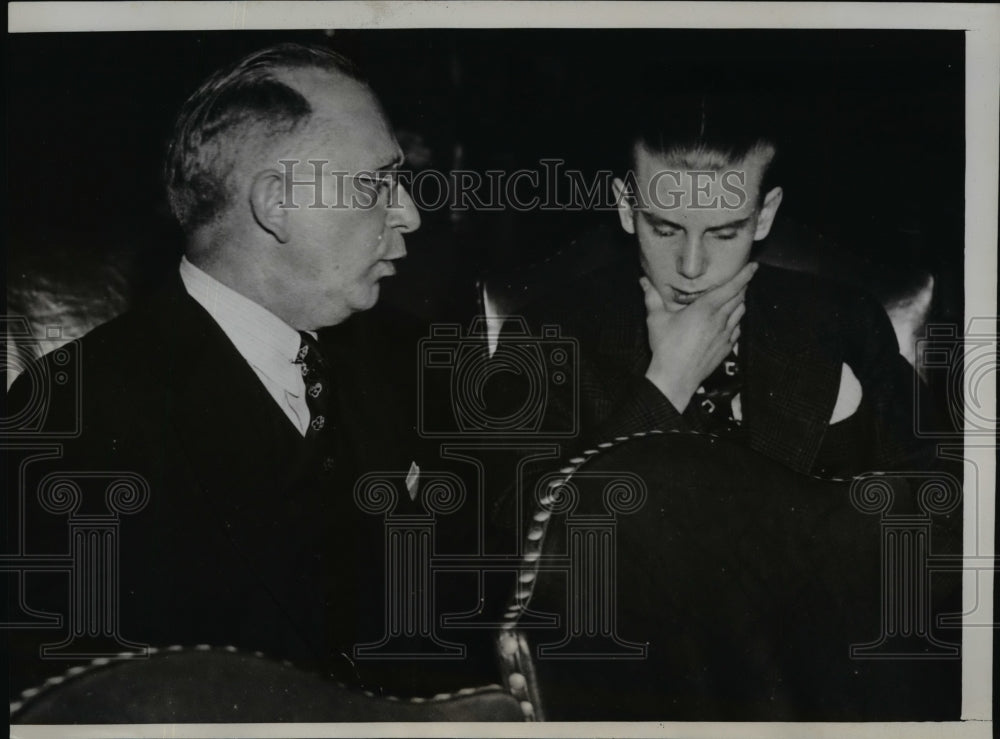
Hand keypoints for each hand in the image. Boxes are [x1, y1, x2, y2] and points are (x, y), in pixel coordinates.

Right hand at [642, 262, 756, 411]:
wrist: (676, 377)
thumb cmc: (666, 347)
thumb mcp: (656, 319)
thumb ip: (652, 298)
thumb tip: (644, 282)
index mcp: (705, 308)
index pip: (731, 287)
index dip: (744, 275)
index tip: (753, 266)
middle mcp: (719, 320)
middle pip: (739, 298)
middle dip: (743, 286)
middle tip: (742, 278)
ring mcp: (725, 335)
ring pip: (740, 312)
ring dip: (740, 302)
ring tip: (736, 297)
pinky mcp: (726, 348)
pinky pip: (737, 329)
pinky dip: (737, 320)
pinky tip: (731, 321)